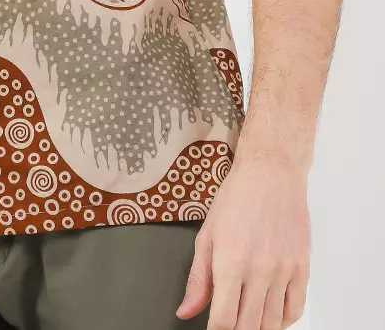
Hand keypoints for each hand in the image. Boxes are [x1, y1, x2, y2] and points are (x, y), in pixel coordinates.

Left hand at [176, 158, 310, 328]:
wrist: (270, 173)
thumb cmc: (237, 197)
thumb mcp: (207, 235)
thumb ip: (197, 278)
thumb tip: (186, 310)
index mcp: (230, 261)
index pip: (223, 321)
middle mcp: (259, 270)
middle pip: (249, 327)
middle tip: (230, 321)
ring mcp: (283, 270)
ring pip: (272, 323)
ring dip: (259, 326)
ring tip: (248, 317)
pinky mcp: (302, 267)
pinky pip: (295, 309)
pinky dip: (283, 319)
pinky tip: (271, 312)